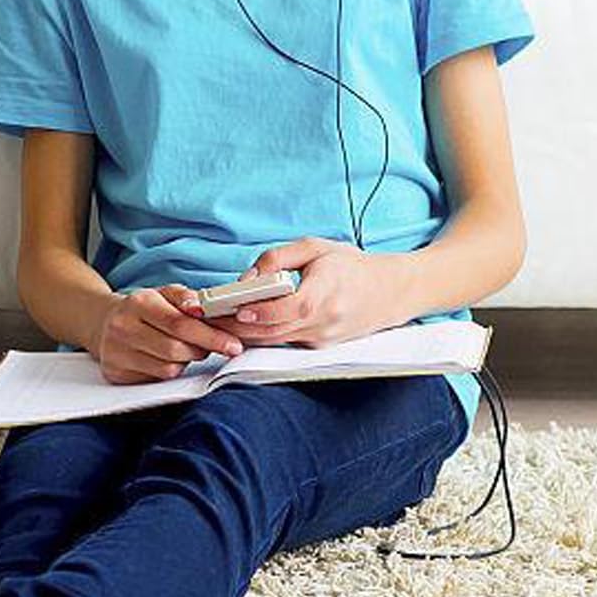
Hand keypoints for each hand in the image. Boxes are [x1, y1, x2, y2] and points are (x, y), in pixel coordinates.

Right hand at [92, 282, 243, 384]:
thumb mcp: (164, 294)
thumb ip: (187, 298)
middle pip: (176, 349)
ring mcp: (117, 353)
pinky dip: (170, 370)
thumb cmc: (144, 308)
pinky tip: (170, 359)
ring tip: (188, 349)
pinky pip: (156, 379)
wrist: (103, 322)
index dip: (211, 336)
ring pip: (168, 368)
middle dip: (203, 350)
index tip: (233, 345)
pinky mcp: (116, 373)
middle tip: (215, 346)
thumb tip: (202, 307)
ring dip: (187, 362)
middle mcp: (124, 328)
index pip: (180, 324)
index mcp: (139, 303)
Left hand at [203, 238, 405, 348]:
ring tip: (214, 320)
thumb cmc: (352, 266)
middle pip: (272, 331)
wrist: (391, 292)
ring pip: (273, 341)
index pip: (289, 308)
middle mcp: (325, 323)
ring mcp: (321, 340)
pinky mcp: (318, 348)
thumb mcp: (316, 248)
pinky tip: (241, 324)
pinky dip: (261, 334)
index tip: (237, 307)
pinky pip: (282, 343)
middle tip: (205, 316)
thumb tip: (244, 280)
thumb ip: (276, 259)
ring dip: (242, 333)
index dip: (261, 311)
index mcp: (326, 294)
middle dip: (235, 326)